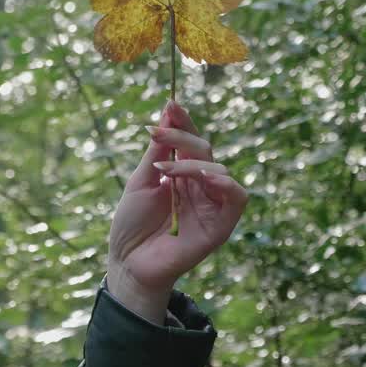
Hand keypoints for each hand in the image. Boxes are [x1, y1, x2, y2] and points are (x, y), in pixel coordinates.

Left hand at [107, 99, 248, 297]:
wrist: (128, 262)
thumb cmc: (132, 224)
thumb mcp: (141, 180)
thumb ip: (158, 150)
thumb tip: (168, 110)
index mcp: (182, 174)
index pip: (191, 141)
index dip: (184, 122)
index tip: (170, 104)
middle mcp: (200, 186)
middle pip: (205, 150)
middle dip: (182, 137)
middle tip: (157, 134)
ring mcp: (211, 205)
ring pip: (219, 169)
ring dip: (193, 163)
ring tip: (164, 170)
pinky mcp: (221, 225)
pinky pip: (237, 198)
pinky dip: (225, 183)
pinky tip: (204, 178)